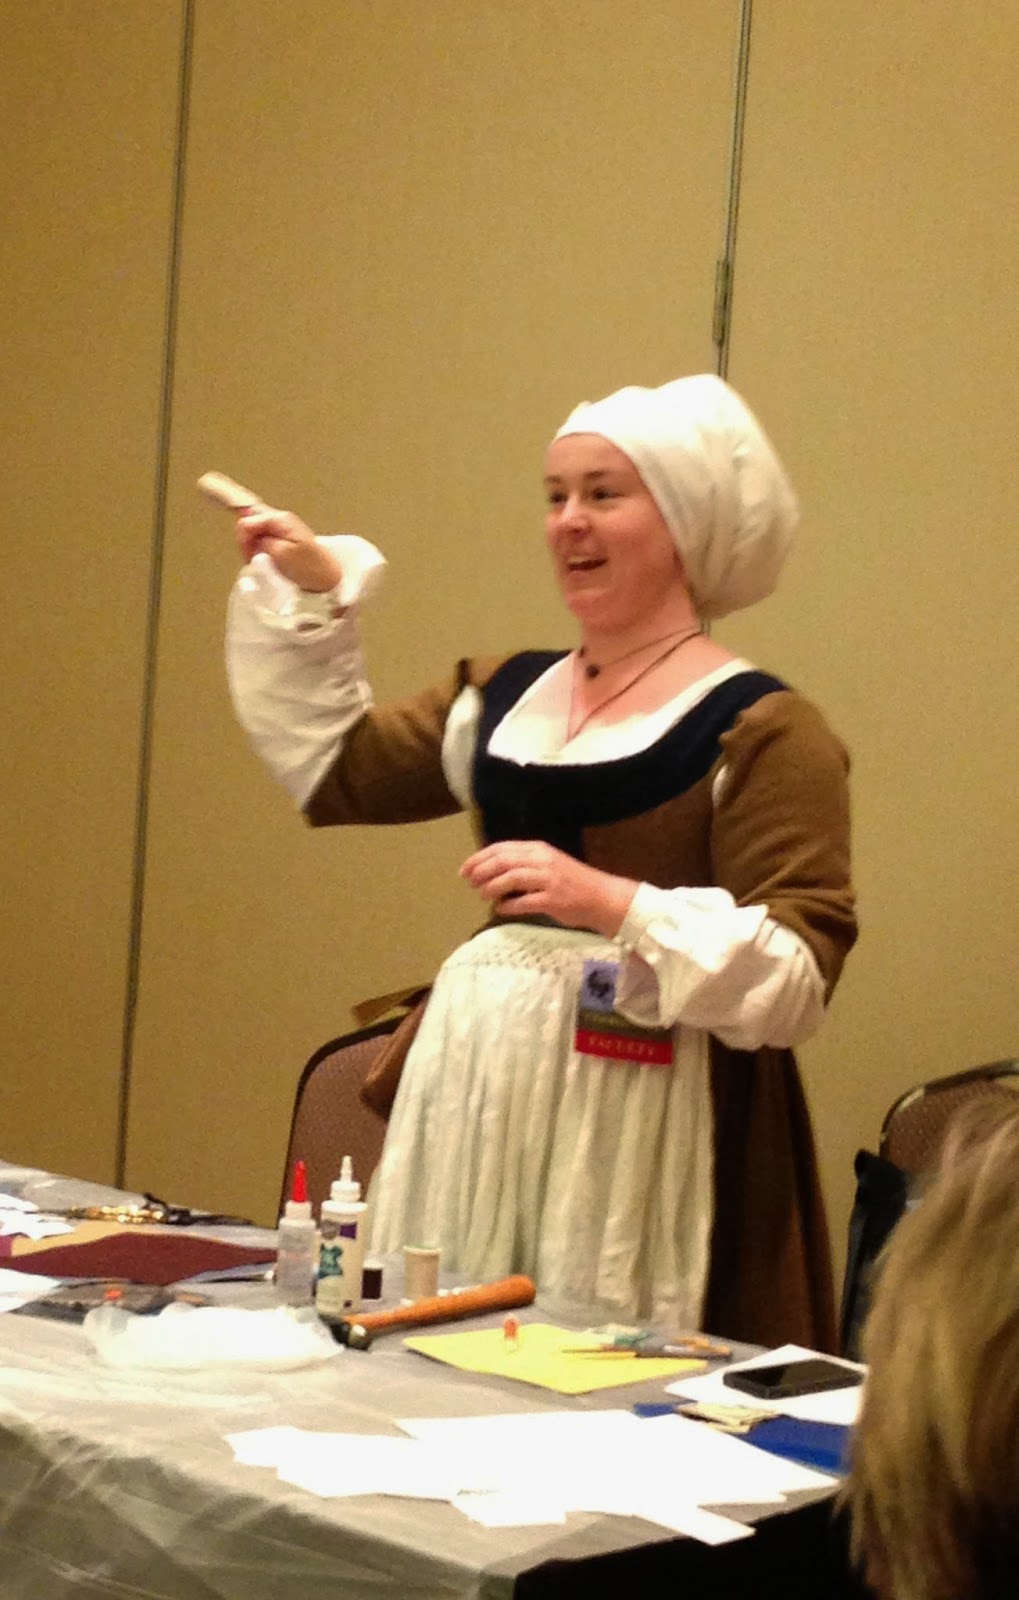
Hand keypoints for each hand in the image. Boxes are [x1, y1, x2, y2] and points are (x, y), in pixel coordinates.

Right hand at [235, 507, 342, 593]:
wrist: (328, 578)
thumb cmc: (307, 566)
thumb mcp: (280, 552)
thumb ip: (260, 538)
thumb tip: (243, 525)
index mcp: (279, 519)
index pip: (247, 520)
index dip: (243, 538)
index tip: (248, 556)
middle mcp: (280, 519)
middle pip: (250, 524)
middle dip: (248, 543)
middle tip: (255, 561)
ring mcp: (282, 529)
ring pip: (255, 534)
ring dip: (254, 549)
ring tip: (262, 564)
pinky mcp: (284, 540)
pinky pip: (264, 541)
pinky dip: (261, 552)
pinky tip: (267, 562)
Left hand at [459, 840, 635, 937]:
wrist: (601, 897)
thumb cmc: (573, 882)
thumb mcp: (548, 864)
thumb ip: (524, 864)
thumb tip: (493, 873)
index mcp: (539, 849)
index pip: (503, 848)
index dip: (480, 857)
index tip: (465, 869)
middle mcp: (542, 860)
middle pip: (503, 861)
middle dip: (481, 871)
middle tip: (470, 882)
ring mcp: (548, 879)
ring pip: (511, 878)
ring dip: (492, 887)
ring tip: (482, 895)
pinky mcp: (553, 899)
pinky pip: (524, 902)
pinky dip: (508, 906)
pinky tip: (500, 909)